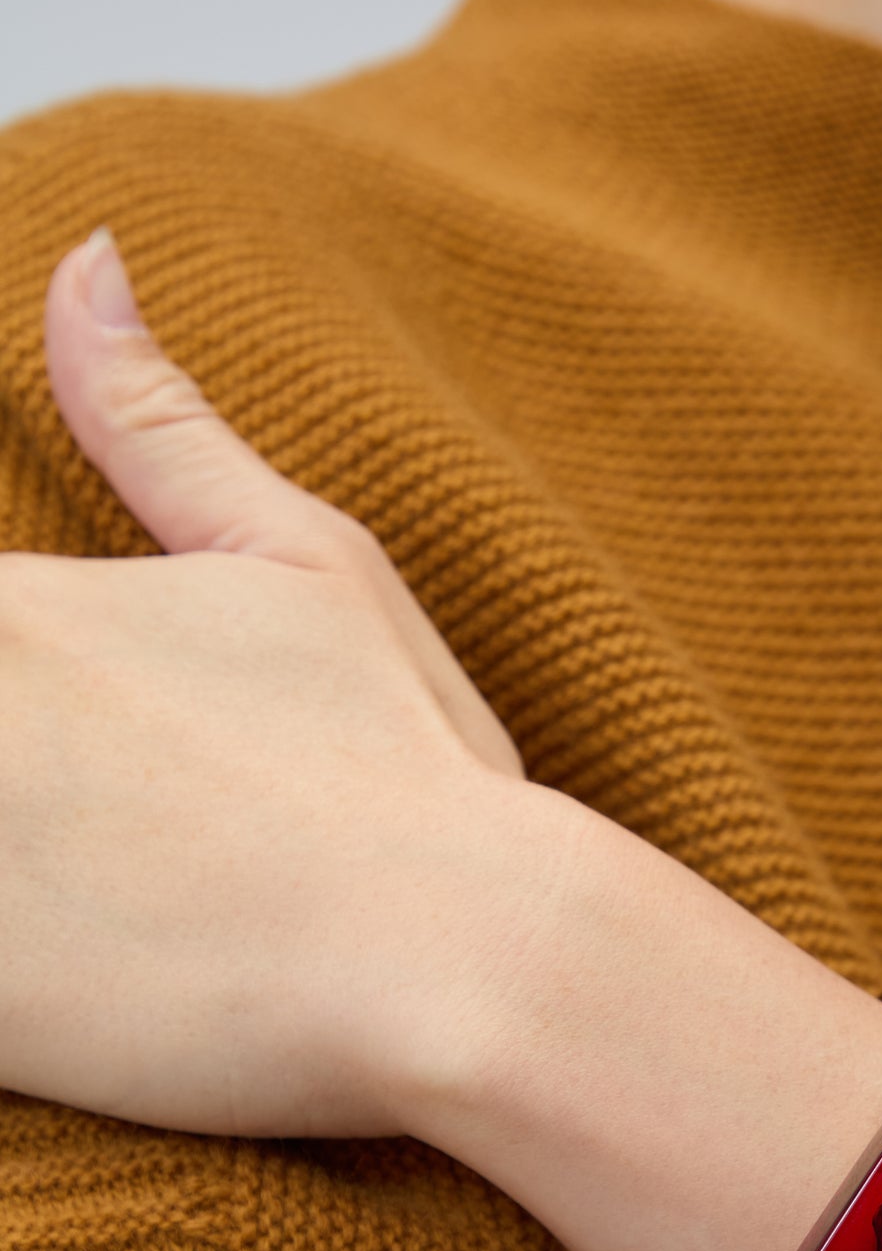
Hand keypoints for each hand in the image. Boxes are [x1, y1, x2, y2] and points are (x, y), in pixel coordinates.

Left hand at [0, 229, 533, 1136]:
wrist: (466, 965)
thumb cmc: (405, 771)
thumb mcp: (304, 564)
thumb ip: (160, 427)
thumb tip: (87, 260)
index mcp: (9, 614)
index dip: (22, 702)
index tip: (80, 749)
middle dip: (16, 781)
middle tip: (109, 834)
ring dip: (10, 868)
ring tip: (95, 898)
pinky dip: (9, 990)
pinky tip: (79, 975)